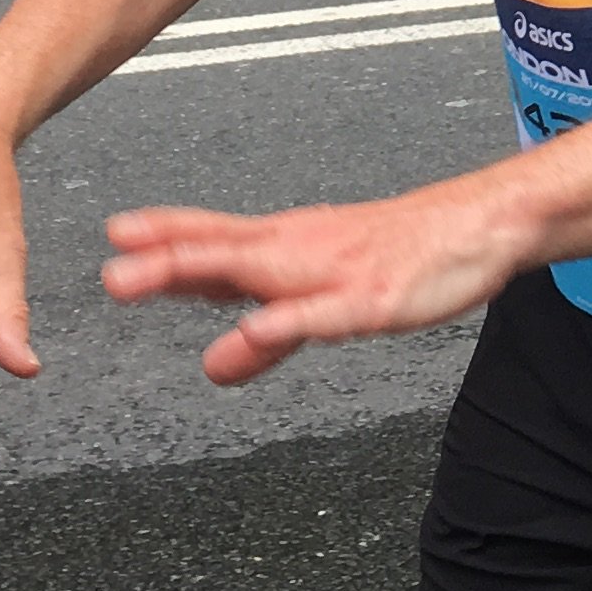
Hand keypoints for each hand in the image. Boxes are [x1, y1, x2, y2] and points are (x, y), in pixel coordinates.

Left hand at [100, 182, 525, 384]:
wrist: (479, 225)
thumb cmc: (401, 253)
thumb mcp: (325, 301)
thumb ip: (267, 333)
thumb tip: (214, 365)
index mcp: (288, 245)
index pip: (215, 237)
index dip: (165, 236)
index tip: (115, 233)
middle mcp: (301, 250)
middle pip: (221, 253)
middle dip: (164, 261)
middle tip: (112, 270)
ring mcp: (333, 272)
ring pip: (255, 271)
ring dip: (196, 271)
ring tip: (144, 279)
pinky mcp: (369, 300)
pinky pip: (319, 314)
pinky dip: (283, 320)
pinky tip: (252, 329)